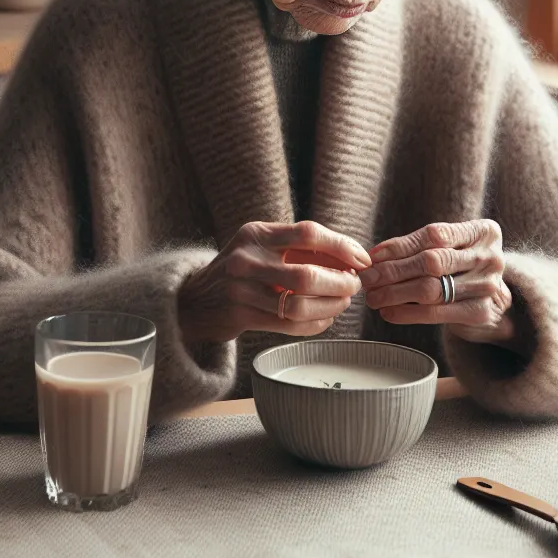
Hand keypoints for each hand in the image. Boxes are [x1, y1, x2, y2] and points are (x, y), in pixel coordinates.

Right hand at [178, 221, 369, 343]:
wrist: (195, 300)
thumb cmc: (242, 270)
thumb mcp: (262, 247)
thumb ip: (300, 249)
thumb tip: (353, 259)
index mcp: (256, 233)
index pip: (307, 233)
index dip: (341, 246)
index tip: (362, 260)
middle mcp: (246, 259)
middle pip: (307, 275)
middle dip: (340, 283)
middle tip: (354, 287)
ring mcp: (241, 289)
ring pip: (299, 304)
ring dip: (330, 306)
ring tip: (342, 303)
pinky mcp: (241, 316)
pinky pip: (289, 324)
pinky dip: (315, 324)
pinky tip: (325, 320)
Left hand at [363, 219, 516, 347]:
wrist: (496, 302)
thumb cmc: (462, 267)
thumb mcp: (450, 248)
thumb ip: (419, 246)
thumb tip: (373, 256)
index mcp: (483, 232)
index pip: (434, 235)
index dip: (399, 246)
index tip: (372, 256)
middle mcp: (490, 257)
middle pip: (432, 262)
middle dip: (393, 271)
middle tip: (367, 279)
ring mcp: (488, 286)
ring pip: (431, 289)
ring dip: (395, 293)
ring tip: (373, 297)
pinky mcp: (480, 313)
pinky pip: (436, 313)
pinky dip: (406, 313)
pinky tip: (389, 312)